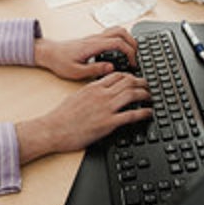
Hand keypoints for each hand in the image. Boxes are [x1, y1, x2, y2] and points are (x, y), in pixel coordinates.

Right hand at [14, 72, 151, 162]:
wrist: (53, 129)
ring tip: (150, 97)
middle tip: (148, 86)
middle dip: (141, 83)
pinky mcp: (108, 123)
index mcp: (93, 87)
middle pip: (128, 82)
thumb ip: (90, 92)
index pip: (117, 75)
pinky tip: (148, 113)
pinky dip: (143, 112)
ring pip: (132, 94)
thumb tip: (98, 91)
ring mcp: (106, 108)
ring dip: (145, 94)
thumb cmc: (61, 116)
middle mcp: (101, 95)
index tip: (135, 79)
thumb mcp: (76, 96)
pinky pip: (131, 115)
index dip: (130, 76)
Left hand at [33, 26, 139, 80]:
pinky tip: (121, 51)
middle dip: (133, 43)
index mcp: (93, 46)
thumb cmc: (60, 62)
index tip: (132, 64)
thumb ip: (94, 70)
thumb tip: (111, 68)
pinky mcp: (94, 39)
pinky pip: (111, 34)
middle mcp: (95, 39)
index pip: (118, 43)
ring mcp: (95, 37)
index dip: (130, 52)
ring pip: (117, 30)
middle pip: (121, 32)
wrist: (49, 53)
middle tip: (136, 57)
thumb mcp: (76, 71)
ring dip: (128, 39)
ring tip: (132, 53)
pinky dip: (121, 39)